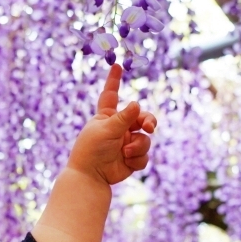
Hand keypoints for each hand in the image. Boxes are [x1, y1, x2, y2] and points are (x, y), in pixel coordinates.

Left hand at [66, 64, 156, 185]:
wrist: (90, 176)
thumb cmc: (92, 149)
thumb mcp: (107, 129)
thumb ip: (124, 117)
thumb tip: (137, 104)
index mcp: (107, 117)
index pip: (111, 95)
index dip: (114, 80)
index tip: (116, 65)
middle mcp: (118, 128)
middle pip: (141, 118)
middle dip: (149, 121)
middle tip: (150, 127)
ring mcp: (126, 143)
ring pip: (145, 139)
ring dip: (138, 145)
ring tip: (126, 152)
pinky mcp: (131, 159)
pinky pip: (143, 155)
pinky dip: (137, 158)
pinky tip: (127, 161)